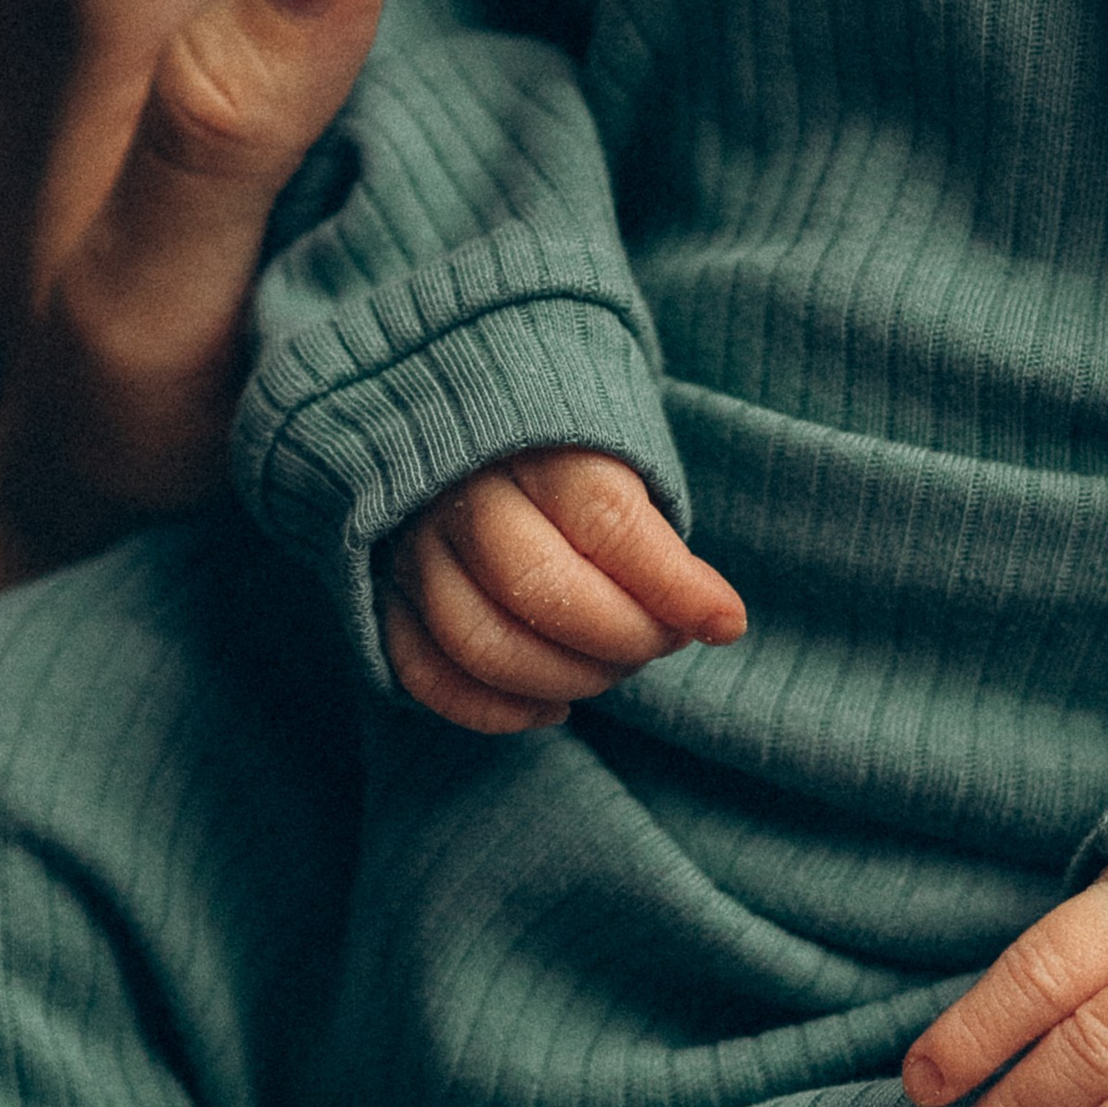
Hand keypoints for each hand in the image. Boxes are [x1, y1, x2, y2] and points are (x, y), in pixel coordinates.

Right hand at [382, 448, 746, 735]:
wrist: (459, 397)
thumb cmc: (564, 438)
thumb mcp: (619, 449)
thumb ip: (654, 529)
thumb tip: (718, 622)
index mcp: (533, 435)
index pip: (606, 520)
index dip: (672, 586)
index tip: (725, 622)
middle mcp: (463, 488)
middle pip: (538, 588)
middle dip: (621, 639)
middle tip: (660, 642)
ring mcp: (412, 542)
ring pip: (479, 642)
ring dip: (565, 679)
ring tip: (613, 669)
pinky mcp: (383, 589)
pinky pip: (425, 673)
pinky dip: (494, 709)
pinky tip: (553, 705)